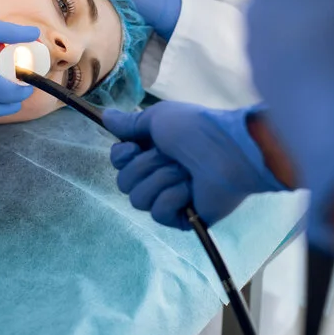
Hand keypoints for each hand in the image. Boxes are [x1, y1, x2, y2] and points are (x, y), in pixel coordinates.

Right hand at [104, 102, 286, 228]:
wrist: (228, 151)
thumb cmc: (196, 129)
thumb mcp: (158, 118)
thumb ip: (130, 123)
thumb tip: (105, 116)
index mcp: (153, 150)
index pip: (118, 163)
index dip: (121, 157)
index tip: (133, 147)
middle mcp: (159, 173)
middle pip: (124, 183)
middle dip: (145, 167)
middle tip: (171, 156)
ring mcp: (171, 197)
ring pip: (138, 200)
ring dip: (160, 180)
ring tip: (184, 172)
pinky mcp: (183, 218)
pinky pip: (158, 213)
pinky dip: (172, 198)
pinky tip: (190, 189)